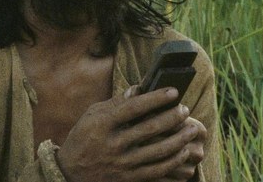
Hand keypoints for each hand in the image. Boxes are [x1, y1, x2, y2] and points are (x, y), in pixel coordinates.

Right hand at [56, 86, 197, 181]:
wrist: (71, 173)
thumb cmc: (83, 138)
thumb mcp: (92, 115)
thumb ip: (116, 102)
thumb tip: (139, 89)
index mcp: (103, 124)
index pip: (134, 107)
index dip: (156, 98)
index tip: (174, 91)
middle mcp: (114, 144)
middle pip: (150, 128)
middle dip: (173, 117)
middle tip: (185, 109)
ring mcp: (122, 163)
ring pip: (158, 151)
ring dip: (179, 139)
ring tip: (192, 129)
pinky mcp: (130, 178)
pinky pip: (157, 170)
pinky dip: (173, 160)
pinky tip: (182, 151)